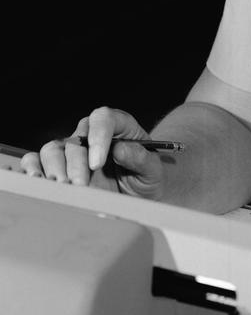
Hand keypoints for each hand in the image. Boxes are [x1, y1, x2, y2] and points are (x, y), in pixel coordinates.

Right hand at [19, 106, 165, 197]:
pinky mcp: (58, 165)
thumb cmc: (146, 178)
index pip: (103, 118)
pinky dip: (33, 170)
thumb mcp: (153, 170)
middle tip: (80, 187)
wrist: (137, 195)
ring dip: (54, 170)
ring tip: (62, 190)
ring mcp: (72, 149)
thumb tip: (121, 149)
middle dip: (76, 165)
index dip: (98, 137)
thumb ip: (141, 158)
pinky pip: (36, 160)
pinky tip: (39, 184)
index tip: (97, 163)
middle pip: (76, 140)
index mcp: (118, 126)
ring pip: (52, 149)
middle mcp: (91, 134)